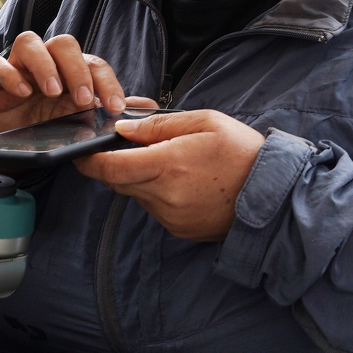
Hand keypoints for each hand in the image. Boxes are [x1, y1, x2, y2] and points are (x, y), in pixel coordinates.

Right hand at [0, 31, 152, 133]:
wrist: (14, 148)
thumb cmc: (49, 126)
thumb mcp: (82, 122)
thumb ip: (110, 110)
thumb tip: (147, 106)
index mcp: (71, 70)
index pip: (94, 63)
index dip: (107, 82)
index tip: (115, 107)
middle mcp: (47, 62)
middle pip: (63, 43)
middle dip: (77, 69)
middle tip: (84, 99)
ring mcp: (19, 67)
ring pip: (29, 42)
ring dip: (45, 65)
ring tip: (53, 91)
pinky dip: (11, 75)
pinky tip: (23, 93)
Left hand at [74, 110, 264, 241]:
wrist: (273, 195)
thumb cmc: (241, 151)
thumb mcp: (204, 122)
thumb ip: (157, 126)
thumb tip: (122, 129)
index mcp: (167, 165)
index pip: (110, 167)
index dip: (89, 160)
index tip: (80, 152)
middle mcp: (164, 196)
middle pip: (118, 181)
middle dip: (117, 164)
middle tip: (132, 148)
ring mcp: (171, 217)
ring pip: (136, 194)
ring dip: (141, 178)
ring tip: (172, 163)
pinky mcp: (179, 229)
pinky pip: (155, 208)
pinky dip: (158, 194)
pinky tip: (184, 182)